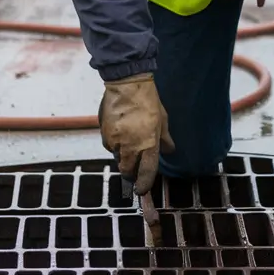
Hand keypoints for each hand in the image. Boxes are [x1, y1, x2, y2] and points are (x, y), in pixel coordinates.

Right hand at [99, 74, 174, 193]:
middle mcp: (131, 147)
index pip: (146, 172)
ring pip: (117, 157)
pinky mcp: (104, 133)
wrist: (126, 84)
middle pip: (127, 170)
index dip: (144, 184)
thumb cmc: (148, 100)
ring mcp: (115, 141)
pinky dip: (114, 144)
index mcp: (148, 144)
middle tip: (134, 167)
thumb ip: (165, 139)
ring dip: (122, 156)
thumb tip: (169, 151)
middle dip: (130, 172)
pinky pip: (109, 145)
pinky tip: (120, 131)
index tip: (141, 190)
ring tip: (128, 141)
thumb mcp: (162, 120)